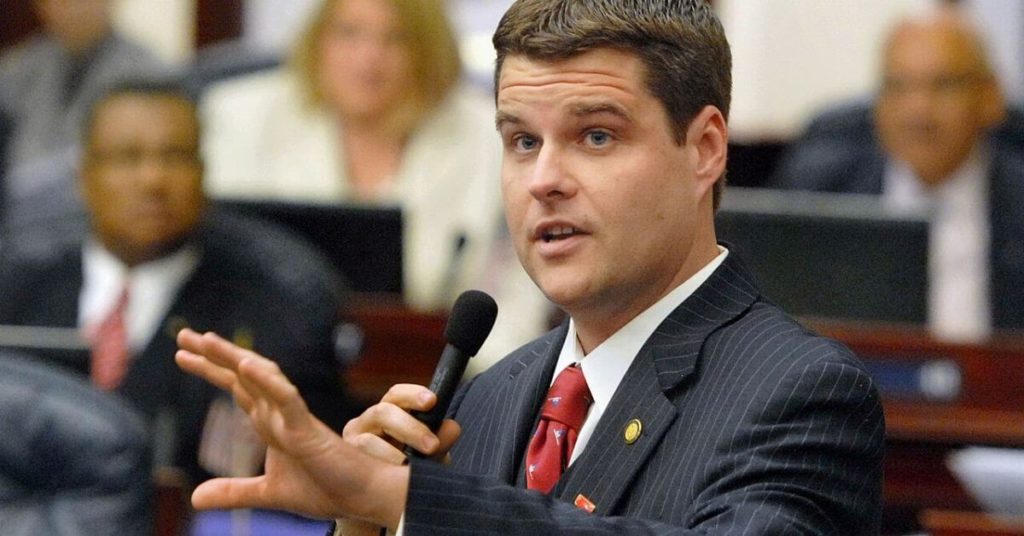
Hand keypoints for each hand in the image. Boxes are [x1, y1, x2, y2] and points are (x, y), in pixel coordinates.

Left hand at [175, 329, 407, 529]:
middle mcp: (280, 413)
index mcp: (271, 423)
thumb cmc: (326, 489)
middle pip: (243, 375)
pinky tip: (246, 366)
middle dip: (213, 355)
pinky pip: (286, 399)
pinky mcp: (308, 429)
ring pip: (263, 378)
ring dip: (235, 358)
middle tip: (183, 334)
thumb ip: (234, 491)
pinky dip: (267, 382)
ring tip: (209, 341)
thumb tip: (195, 498)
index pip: (237, 387)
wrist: (363, 498)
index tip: (182, 353)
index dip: (210, 369)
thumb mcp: (269, 493)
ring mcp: (293, 418)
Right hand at [335, 385, 461, 534]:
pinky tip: (392, 481)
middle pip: (383, 412)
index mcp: (389, 413)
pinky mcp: (343, 464)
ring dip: (394, 456)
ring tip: (409, 471)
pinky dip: (379, 471)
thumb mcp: (428, 456)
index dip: (413, 395)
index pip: (397, 395)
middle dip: (411, 428)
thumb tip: (452, 427)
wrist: (381, 507)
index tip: (432, 401)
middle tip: (432, 446)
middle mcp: (366, 423)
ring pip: (368, 442)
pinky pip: (359, 465)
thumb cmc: (407, 471)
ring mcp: (351, 443)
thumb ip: (440, 441)